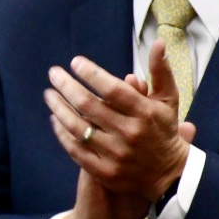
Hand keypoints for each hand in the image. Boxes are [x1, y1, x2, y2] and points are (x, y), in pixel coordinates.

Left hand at [44, 42, 195, 201]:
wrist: (169, 175)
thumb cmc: (164, 130)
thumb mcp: (168, 100)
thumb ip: (160, 71)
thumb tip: (158, 42)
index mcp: (145, 113)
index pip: (113, 89)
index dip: (91, 74)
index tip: (75, 62)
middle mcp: (129, 133)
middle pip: (89, 106)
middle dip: (66, 86)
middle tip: (54, 73)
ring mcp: (116, 155)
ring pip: (78, 128)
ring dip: (59, 108)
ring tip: (49, 94)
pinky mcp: (105, 172)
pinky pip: (76, 150)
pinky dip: (62, 134)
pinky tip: (54, 119)